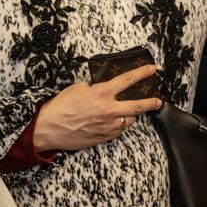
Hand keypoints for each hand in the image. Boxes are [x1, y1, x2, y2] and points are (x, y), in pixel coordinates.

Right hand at [33, 65, 162, 152]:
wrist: (48, 128)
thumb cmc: (60, 106)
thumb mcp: (78, 88)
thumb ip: (95, 86)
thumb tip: (104, 85)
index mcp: (102, 94)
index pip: (128, 80)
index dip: (143, 73)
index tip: (152, 70)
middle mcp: (109, 110)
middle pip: (139, 105)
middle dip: (152, 102)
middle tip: (158, 100)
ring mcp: (108, 125)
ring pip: (130, 120)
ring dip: (130, 115)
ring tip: (126, 112)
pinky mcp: (104, 137)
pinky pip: (118, 130)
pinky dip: (118, 125)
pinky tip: (112, 122)